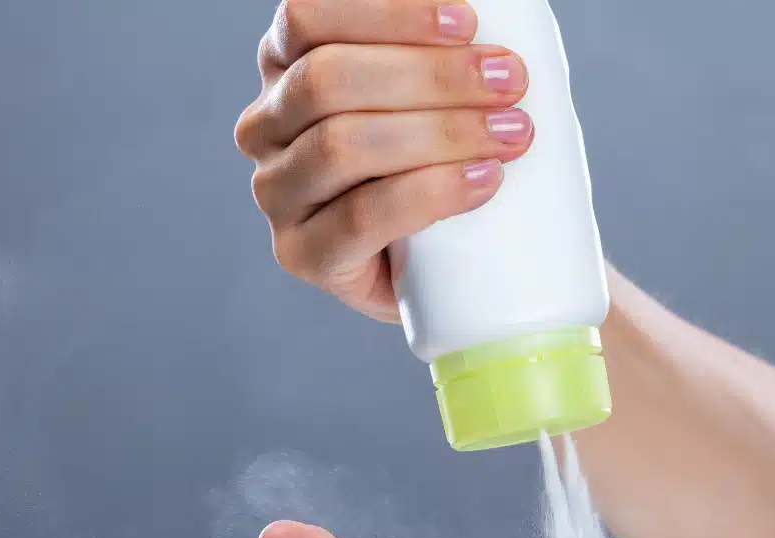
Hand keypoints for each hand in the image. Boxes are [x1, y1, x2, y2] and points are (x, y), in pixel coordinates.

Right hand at [234, 1, 534, 320]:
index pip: (307, 17)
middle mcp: (265, 126)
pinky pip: (362, 216)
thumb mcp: (422, 98)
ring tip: (509, 134)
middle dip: (431, 76)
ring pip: (342, 145)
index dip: (388, 13)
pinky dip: (430, 193)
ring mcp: (276, 194)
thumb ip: (430, 58)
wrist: (430, 274)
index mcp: (284, 66)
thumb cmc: (434, 167)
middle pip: (328, 80)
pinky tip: (481, 181)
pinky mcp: (301, 254)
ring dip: (438, 133)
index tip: (468, 22)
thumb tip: (496, 33)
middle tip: (508, 82)